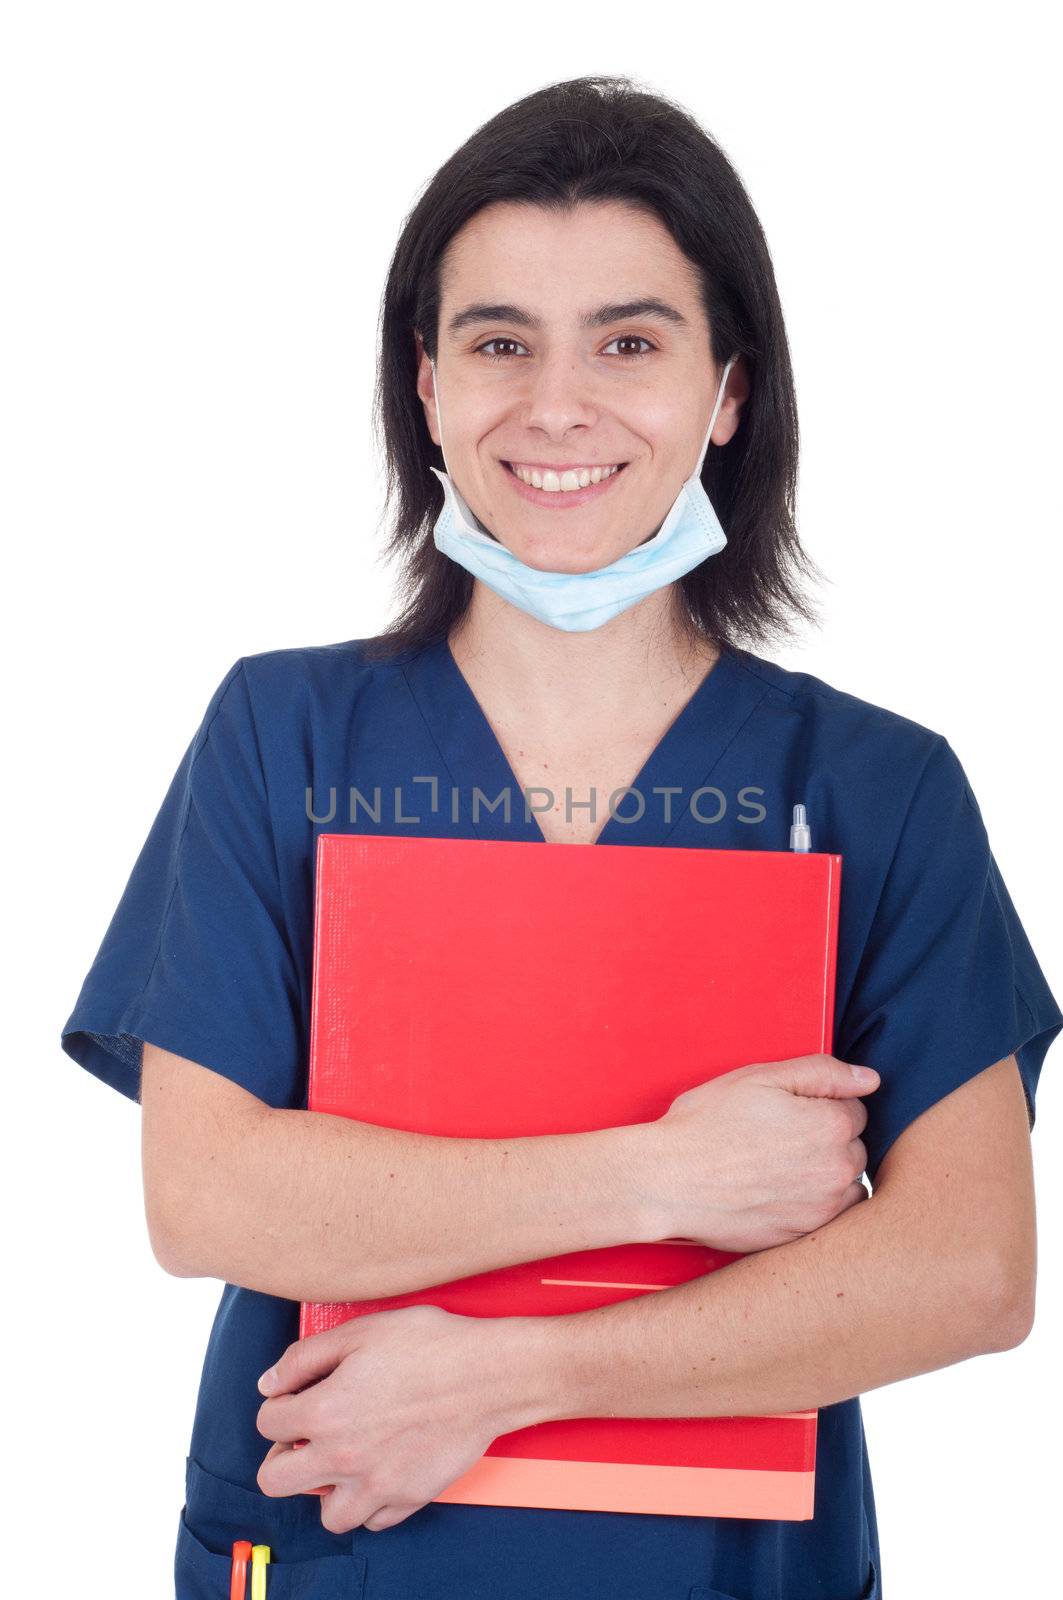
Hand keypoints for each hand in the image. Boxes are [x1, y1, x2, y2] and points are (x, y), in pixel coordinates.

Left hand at [255, 1304, 521, 1533]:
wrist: (490, 1374)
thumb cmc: (431, 1345)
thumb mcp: (361, 1331)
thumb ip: (304, 1357)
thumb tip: (270, 1382)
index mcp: (324, 1412)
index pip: (267, 1422)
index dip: (278, 1402)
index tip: (295, 1396)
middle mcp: (343, 1458)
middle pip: (275, 1480)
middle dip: (282, 1456)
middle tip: (304, 1436)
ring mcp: (376, 1485)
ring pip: (326, 1515)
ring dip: (326, 1489)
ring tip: (341, 1460)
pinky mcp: (409, 1497)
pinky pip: (373, 1520)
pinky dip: (369, 1502)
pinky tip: (377, 1470)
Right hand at [647, 1053, 878, 1251]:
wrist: (668, 1181)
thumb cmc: (707, 1124)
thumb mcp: (760, 1077)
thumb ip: (823, 1073)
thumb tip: (870, 1078)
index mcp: (832, 1125)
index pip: (855, 1107)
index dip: (820, 1103)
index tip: (788, 1109)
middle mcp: (837, 1171)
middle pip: (853, 1146)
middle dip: (827, 1138)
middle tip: (778, 1136)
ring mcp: (821, 1209)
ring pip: (845, 1184)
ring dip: (825, 1173)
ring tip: (779, 1165)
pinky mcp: (802, 1236)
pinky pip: (827, 1217)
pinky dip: (811, 1203)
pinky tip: (776, 1191)